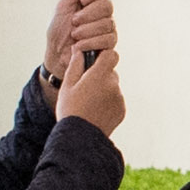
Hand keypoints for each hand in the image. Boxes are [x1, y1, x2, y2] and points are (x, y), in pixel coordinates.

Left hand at [49, 0, 115, 80]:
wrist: (57, 57)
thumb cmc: (58, 33)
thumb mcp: (61, 9)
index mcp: (92, 0)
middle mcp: (103, 12)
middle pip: (107, 5)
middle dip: (87, 15)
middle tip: (74, 22)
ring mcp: (108, 28)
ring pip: (108, 23)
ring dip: (86, 31)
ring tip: (74, 37)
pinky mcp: (110, 45)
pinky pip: (108, 39)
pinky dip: (90, 43)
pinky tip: (80, 46)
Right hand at [64, 24, 128, 143]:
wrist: (80, 138)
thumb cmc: (70, 109)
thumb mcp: (67, 85)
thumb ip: (75, 65)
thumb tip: (79, 51)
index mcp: (100, 75)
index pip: (111, 55)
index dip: (103, 56)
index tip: (93, 61)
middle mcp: (113, 85)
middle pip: (111, 72)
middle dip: (100, 75)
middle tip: (85, 87)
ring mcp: (119, 98)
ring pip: (113, 87)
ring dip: (104, 89)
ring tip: (88, 102)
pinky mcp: (122, 110)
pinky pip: (116, 100)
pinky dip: (108, 102)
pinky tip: (94, 111)